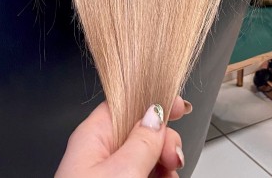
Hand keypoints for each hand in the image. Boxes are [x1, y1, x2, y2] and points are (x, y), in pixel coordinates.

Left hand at [55, 96, 190, 177]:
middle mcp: (99, 156)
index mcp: (92, 138)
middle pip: (141, 135)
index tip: (179, 107)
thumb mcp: (121, 172)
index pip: (125, 104)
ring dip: (164, 170)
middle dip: (164, 146)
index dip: (153, 101)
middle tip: (173, 161)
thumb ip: (142, 141)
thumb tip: (156, 114)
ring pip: (147, 163)